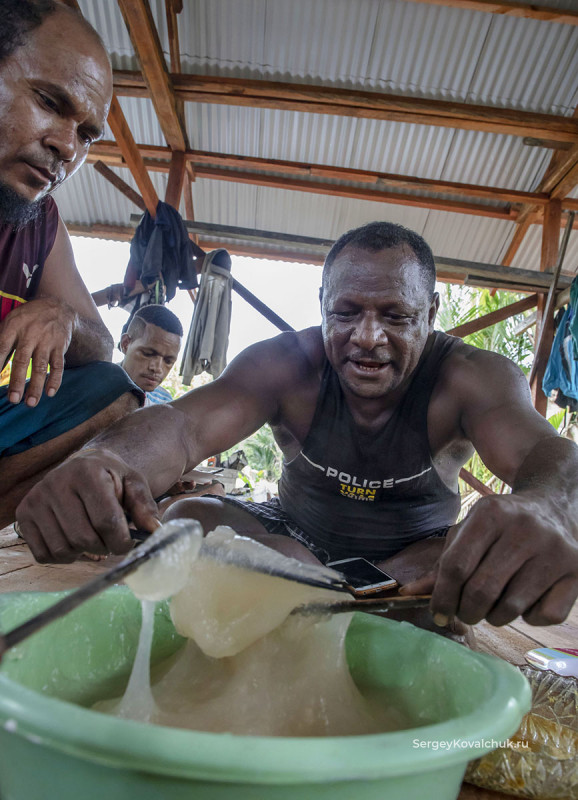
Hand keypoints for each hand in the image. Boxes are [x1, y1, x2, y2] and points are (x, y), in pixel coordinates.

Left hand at [0, 297, 76, 405]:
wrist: (58, 307)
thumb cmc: (28, 318)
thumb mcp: (11, 321)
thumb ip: (2, 338)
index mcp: (14, 327)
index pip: (2, 347)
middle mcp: (30, 334)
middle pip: (21, 361)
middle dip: (17, 382)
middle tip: (13, 400)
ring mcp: (46, 341)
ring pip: (40, 367)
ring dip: (36, 386)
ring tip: (30, 403)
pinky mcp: (60, 347)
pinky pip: (58, 366)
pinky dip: (55, 380)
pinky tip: (50, 393)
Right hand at [15, 448, 159, 562]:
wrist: (83, 466)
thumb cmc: (111, 478)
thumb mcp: (134, 483)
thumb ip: (145, 507)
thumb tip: (155, 531)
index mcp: (87, 472)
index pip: (106, 520)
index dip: (121, 541)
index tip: (127, 544)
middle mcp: (56, 483)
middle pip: (83, 539)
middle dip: (104, 547)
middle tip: (111, 541)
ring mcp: (36, 499)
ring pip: (63, 549)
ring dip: (84, 553)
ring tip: (93, 538)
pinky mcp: (24, 514)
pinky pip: (44, 554)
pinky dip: (64, 556)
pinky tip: (74, 541)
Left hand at [403, 494, 577, 626]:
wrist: (555, 505)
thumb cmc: (502, 525)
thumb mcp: (469, 531)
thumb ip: (442, 563)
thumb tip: (409, 593)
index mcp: (491, 514)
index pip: (457, 566)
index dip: (442, 596)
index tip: (437, 613)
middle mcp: (525, 529)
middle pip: (481, 591)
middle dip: (466, 611)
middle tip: (466, 612)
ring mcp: (555, 551)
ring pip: (511, 608)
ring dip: (495, 617)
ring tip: (494, 603)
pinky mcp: (576, 573)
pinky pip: (544, 616)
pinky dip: (529, 617)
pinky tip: (526, 599)